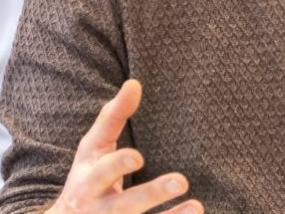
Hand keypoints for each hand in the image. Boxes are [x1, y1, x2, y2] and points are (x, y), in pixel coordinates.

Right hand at [47, 80, 202, 213]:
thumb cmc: (87, 174)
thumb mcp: (92, 147)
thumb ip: (113, 116)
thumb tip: (135, 83)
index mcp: (89, 179)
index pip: (103, 171)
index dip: (118, 165)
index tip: (138, 157)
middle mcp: (99, 206)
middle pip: (125, 204)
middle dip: (151, 194)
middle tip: (181, 180)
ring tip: (197, 205)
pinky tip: (196, 210)